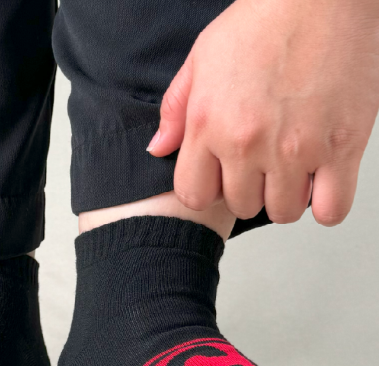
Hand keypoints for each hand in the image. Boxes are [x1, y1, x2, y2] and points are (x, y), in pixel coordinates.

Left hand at [147, 0, 378, 225]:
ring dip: (287, 197)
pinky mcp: (342, 146)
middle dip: (250, 190)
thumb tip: (157, 148)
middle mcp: (248, 143)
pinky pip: (331, 210)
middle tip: (263, 164)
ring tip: (293, 169)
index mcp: (209, 125)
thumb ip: (175, 109)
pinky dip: (326, 204)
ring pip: (283, 212)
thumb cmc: (265, 19)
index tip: (222, 176)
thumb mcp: (202, 58)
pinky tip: (321, 181)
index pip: (194, 196)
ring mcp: (296, 148)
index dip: (208, 189)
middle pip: (242, 206)